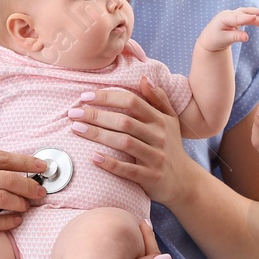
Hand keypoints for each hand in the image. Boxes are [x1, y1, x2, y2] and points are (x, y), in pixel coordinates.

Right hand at [0, 148, 50, 244]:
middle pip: (9, 179)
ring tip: (27, 206)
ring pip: (5, 200)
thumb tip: (12, 168)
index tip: (43, 166)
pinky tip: (15, 220)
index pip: (3, 158)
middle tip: (40, 191)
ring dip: (22, 203)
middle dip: (30, 185)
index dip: (27, 161)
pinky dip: (10, 221)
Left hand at [71, 79, 199, 207]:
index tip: (85, 96)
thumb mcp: (170, 120)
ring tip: (77, 129)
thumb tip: (144, 77)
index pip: (132, 101)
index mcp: (160, 120)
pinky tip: (94, 157)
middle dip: (97, 115)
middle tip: (73, 113)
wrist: (184, 181)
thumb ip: (158, 98)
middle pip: (124, 121)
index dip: (108, 97)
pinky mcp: (151, 177)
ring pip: (124, 143)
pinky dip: (111, 163)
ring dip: (98, 135)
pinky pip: (129, 170)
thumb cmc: (171, 146)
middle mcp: (159, 136)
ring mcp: (156, 157)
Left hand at [196, 7, 258, 52]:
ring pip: (246, 12)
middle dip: (255, 14)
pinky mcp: (236, 17)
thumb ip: (235, 37)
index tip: (254, 17)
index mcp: (223, 19)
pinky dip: (254, 15)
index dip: (245, 18)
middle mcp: (228, 14)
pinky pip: (246, 15)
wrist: (209, 38)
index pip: (236, 18)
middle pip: (243, 13)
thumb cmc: (215, 39)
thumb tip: (247, 37)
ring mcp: (232, 14)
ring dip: (257, 12)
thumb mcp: (224, 40)